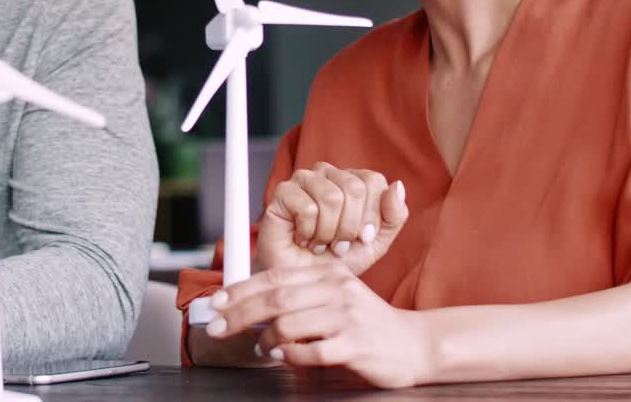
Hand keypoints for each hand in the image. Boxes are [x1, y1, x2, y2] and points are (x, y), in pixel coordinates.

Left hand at [206, 262, 431, 388]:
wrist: (414, 344)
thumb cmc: (366, 323)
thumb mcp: (335, 296)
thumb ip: (299, 296)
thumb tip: (249, 304)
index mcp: (328, 272)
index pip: (275, 275)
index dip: (240, 289)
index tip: (216, 302)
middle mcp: (337, 289)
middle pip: (275, 298)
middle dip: (238, 314)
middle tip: (216, 328)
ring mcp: (348, 316)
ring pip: (289, 324)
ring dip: (266, 339)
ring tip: (261, 347)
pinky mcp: (356, 344)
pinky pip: (312, 351)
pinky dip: (290, 356)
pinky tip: (285, 357)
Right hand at [258, 162, 407, 275]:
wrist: (306, 282)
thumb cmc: (338, 261)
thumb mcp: (376, 242)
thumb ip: (394, 215)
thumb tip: (397, 185)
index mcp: (352, 179)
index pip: (373, 181)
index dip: (371, 216)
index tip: (362, 239)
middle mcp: (328, 173)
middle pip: (354, 188)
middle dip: (350, 227)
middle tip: (339, 245)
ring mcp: (303, 179)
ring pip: (331, 197)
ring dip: (329, 233)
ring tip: (321, 244)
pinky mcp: (282, 192)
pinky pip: (307, 208)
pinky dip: (309, 234)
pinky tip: (302, 240)